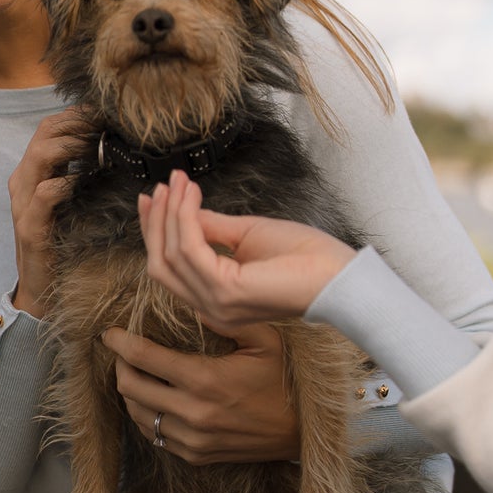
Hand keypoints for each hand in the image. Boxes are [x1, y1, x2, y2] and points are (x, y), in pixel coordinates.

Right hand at [7, 111, 88, 317]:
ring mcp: (23, 203)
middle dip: (76, 123)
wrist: (40, 287)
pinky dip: (65, 182)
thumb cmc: (60, 242)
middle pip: (44, 133)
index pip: (50, 127)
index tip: (105, 113)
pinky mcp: (30, 226)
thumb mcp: (70, 201)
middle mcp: (23, 182)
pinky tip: (84, 180)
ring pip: (40, 156)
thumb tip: (112, 149)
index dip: (77, 115)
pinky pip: (44, 194)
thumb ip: (81, 174)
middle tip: (106, 124)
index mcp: (32, 173)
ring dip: (72, 146)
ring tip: (97, 146)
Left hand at [102, 323, 300, 463]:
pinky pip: (154, 435)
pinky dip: (145, 415)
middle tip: (123, 350)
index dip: (120, 342)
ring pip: (137, 414)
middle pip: (131, 387)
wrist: (302, 432)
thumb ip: (227, 317)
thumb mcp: (266, 340)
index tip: (109, 333)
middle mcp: (192, 413)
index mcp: (205, 380)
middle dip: (120, 364)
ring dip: (130, 391)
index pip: (143, 358)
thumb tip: (191, 301)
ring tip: (135, 373)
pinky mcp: (196, 455)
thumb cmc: (284, 380)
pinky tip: (152, 400)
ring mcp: (192, 439)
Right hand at [138, 170, 354, 332]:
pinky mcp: (225, 291)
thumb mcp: (246, 235)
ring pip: (171, 254)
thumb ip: (211, 227)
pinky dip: (186, 218)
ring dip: (171, 213)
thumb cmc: (303, 258)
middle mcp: (209, 308)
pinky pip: (190, 248)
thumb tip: (182, 210)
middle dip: (156, 221)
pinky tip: (192, 196)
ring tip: (180, 183)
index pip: (170, 268)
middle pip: (160, 264)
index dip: (156, 230)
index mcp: (215, 300)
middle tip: (162, 186)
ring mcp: (215, 304)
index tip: (155, 196)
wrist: (337, 275)